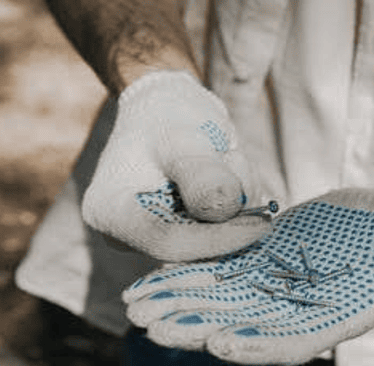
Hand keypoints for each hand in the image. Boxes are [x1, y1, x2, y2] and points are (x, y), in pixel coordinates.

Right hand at [82, 71, 271, 260]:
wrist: (168, 109)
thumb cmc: (166, 118)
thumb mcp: (182, 137)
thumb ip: (201, 174)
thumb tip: (225, 207)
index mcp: (111, 213)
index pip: (169, 243)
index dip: (219, 238)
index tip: (262, 224)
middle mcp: (129, 236)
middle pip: (196, 248)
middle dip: (231, 212)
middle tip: (233, 159)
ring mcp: (159, 238)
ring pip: (219, 240)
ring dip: (240, 201)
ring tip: (226, 156)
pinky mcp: (187, 236)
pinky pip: (227, 233)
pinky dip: (241, 204)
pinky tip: (228, 171)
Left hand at [123, 187, 373, 365]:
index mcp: (342, 318)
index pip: (296, 342)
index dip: (258, 346)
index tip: (218, 344)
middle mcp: (305, 308)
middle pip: (245, 324)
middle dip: (198, 327)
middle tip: (150, 326)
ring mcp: (285, 283)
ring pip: (225, 298)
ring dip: (181, 303)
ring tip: (135, 306)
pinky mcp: (272, 254)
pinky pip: (226, 266)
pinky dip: (192, 271)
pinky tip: (155, 274)